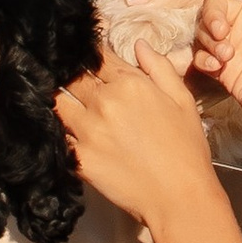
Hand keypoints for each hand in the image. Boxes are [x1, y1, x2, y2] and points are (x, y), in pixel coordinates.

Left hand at [56, 50, 221, 238]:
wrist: (179, 198)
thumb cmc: (186, 150)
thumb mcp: (182, 100)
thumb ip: (159, 68)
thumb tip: (139, 44)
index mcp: (129, 84)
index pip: (97, 56)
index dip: (89, 51)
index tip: (82, 50)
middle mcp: (104, 102)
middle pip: (73, 77)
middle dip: (69, 73)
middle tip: (64, 74)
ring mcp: (87, 131)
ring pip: (57, 104)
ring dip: (58, 99)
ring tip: (55, 99)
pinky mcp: (78, 158)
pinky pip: (59, 136)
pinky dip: (58, 130)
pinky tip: (58, 128)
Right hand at [193, 0, 241, 194]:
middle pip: (212, 5)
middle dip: (212, 17)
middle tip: (223, 32)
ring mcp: (232, 46)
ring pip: (204, 30)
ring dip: (210, 41)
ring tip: (227, 57)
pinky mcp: (222, 70)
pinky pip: (201, 55)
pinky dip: (205, 59)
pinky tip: (218, 68)